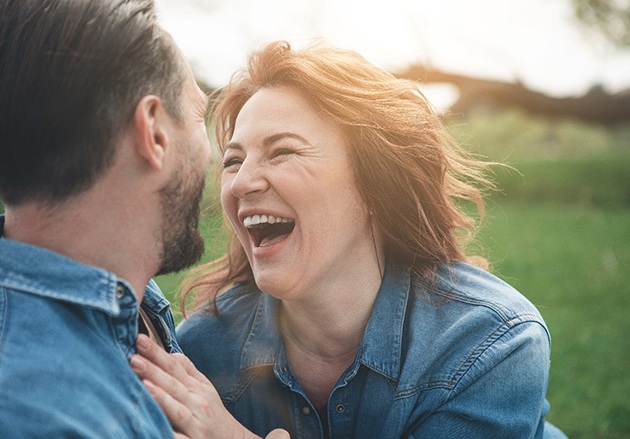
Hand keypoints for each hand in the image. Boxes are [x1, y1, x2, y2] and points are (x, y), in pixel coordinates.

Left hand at [130, 334, 288, 438]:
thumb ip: (188, 371)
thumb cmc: (214, 414)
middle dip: (153, 370)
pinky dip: (168, 429)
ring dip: (160, 395)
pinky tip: (154, 422)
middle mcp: (197, 402)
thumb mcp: (205, 389)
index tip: (139, 339)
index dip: (158, 353)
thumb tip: (171, 353)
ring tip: (142, 382)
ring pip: (176, 408)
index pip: (175, 366)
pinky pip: (178, 436)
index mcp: (197, 387)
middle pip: (173, 384)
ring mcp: (195, 423)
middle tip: (133, 357)